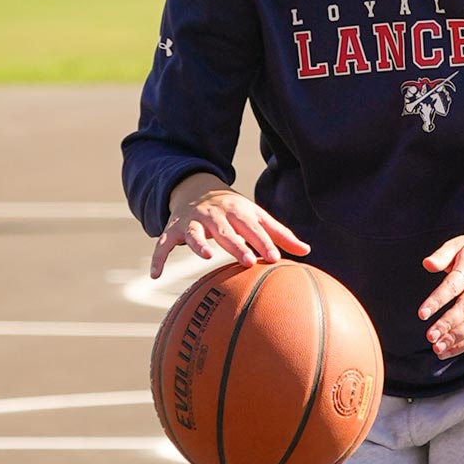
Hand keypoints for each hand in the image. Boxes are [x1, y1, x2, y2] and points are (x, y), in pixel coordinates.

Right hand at [150, 173, 310, 278]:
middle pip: (227, 231)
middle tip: (248, 260)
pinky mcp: (174, 229)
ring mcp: (193, 222)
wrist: (195, 187)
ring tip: (207, 257)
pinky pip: (164, 244)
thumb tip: (307, 251)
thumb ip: (279, 234)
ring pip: (195, 234)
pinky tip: (156, 276)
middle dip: (237, 245)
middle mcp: (215, 215)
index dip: (264, 242)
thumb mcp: (255, 216)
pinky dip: (158, 258)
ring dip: (200, 245)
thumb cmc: (233, 209)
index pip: (253, 228)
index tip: (275, 258)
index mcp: (238, 212)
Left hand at [418, 226, 463, 358]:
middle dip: (448, 325)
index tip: (422, 314)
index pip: (453, 286)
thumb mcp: (457, 244)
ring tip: (437, 348)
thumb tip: (427, 264)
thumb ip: (441, 255)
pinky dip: (463, 345)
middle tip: (430, 336)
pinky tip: (446, 352)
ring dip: (455, 339)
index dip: (437, 300)